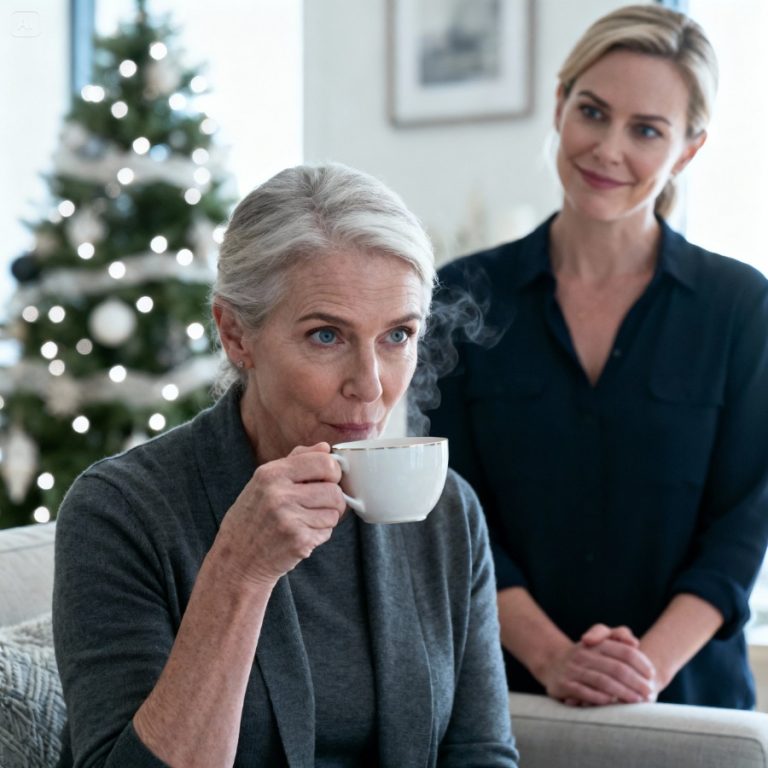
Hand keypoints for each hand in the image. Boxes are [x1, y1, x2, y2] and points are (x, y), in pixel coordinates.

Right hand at [215, 442, 345, 586]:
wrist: (236, 559)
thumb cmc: (252, 518)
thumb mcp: (264, 482)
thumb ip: (296, 460)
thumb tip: (325, 447)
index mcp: (271, 473)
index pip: (324, 462)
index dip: (332, 471)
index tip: (327, 479)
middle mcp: (279, 494)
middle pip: (334, 490)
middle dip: (332, 499)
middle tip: (317, 505)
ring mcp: (289, 519)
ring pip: (334, 513)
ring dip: (326, 518)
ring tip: (305, 521)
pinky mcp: (298, 541)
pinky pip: (327, 532)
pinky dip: (319, 534)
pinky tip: (300, 535)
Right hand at [544, 623, 656, 706]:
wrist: (552, 663)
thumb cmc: (586, 654)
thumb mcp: (600, 640)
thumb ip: (619, 635)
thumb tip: (634, 643)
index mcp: (596, 643)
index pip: (624, 652)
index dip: (641, 664)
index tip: (652, 675)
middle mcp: (584, 654)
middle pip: (616, 668)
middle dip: (636, 682)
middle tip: (649, 693)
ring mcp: (572, 669)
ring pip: (602, 681)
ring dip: (623, 692)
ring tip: (637, 701)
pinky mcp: (563, 684)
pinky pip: (584, 692)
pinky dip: (600, 698)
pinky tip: (612, 703)